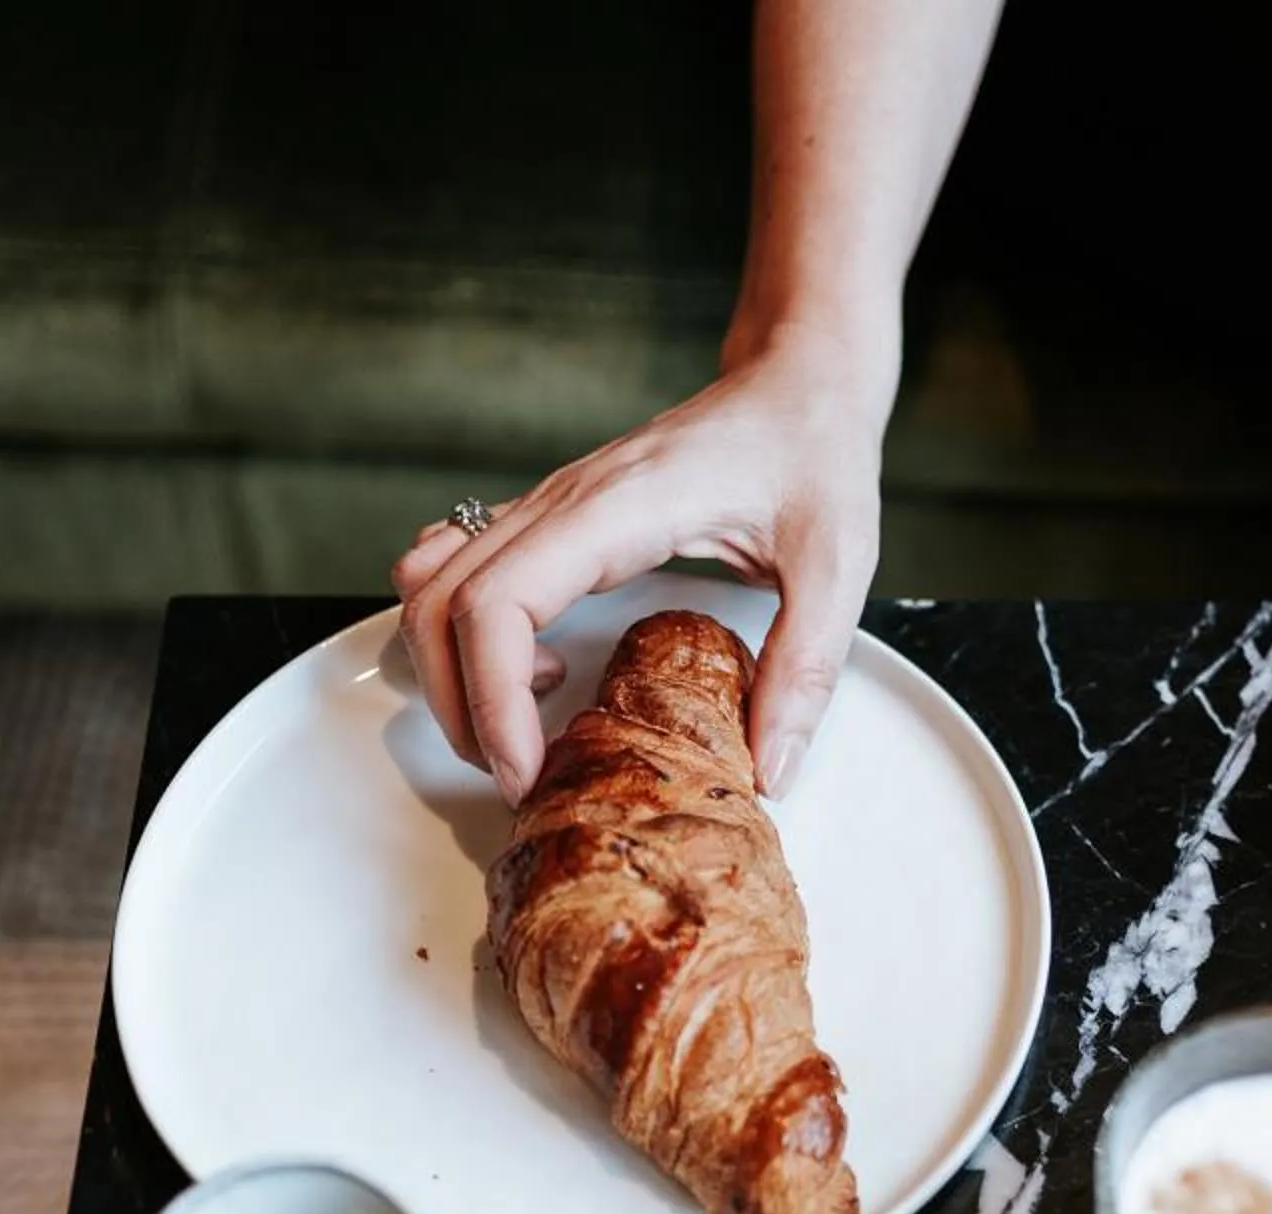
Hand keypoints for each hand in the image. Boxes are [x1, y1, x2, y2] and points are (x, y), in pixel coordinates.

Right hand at [393, 326, 892, 802]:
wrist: (799, 379)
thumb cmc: (814, 450)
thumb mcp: (839, 564)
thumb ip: (805, 668)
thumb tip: (771, 768)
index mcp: (616, 509)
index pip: (494, 604)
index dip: (489, 700)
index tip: (526, 769)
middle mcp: (562, 501)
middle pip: (438, 605)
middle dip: (459, 707)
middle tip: (521, 775)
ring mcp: (548, 504)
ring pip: (432, 587)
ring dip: (449, 672)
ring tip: (519, 728)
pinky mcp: (553, 517)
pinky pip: (458, 567)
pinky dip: (461, 630)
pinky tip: (532, 664)